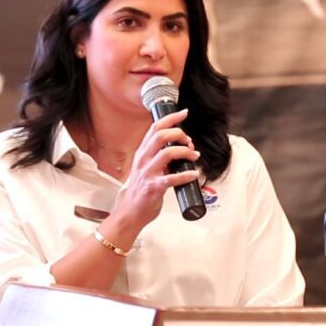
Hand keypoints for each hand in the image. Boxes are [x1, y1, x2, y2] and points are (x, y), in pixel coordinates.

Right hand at [112, 109, 199, 231]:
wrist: (131, 212)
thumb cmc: (141, 191)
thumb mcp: (145, 167)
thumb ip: (157, 156)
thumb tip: (178, 148)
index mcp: (142, 153)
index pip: (154, 128)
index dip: (170, 118)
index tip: (183, 113)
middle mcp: (143, 160)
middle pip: (160, 136)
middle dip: (179, 134)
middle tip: (189, 142)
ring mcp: (147, 173)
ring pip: (167, 153)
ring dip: (185, 152)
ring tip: (194, 156)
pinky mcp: (154, 187)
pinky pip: (172, 178)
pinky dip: (186, 175)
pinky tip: (194, 174)